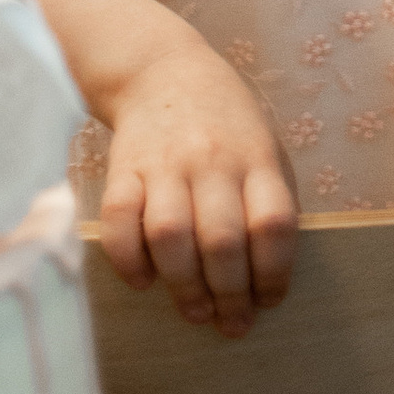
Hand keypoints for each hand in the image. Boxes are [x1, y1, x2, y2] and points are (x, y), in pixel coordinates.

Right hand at [95, 32, 298, 340]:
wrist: (162, 69)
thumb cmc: (225, 123)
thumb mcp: (264, 146)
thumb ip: (269, 200)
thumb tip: (270, 275)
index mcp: (256, 157)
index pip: (273, 222)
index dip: (275, 272)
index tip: (270, 301)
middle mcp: (211, 160)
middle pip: (223, 239)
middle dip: (230, 294)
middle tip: (232, 325)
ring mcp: (164, 163)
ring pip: (171, 235)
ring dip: (183, 285)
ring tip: (196, 312)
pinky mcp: (123, 168)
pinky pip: (119, 219)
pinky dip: (128, 259)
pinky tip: (143, 281)